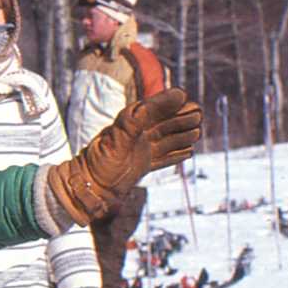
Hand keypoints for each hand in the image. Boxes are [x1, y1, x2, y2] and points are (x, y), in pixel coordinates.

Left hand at [45, 88, 202, 225]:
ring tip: (196, 133)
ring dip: (182, 137)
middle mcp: (138, 134)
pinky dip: (176, 155)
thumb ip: (142, 117)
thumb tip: (168, 98)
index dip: (173, 104)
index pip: (156, 108)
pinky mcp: (143, 165)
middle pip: (165, 124)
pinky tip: (188, 152)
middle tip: (198, 117)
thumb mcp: (120, 137)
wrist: (90, 189)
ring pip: (168, 141)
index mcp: (130, 121)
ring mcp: (141, 150)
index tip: (189, 103)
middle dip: (182, 120)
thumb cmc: (102, 161)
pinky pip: (164, 158)